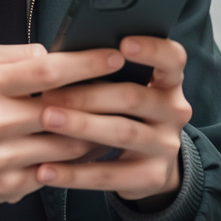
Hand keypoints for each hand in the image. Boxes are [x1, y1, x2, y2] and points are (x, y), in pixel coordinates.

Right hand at [0, 43, 125, 220]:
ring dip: (98, 130)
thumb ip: (16, 55)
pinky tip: (95, 144)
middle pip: (65, 110)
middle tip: (130, 87)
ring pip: (69, 143)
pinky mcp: (10, 186)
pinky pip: (58, 170)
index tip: (115, 55)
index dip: (86, 63)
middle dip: (102, 98)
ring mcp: (3, 158)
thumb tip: (54, 54)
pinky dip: (80, 158)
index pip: (47, 71)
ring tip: (119, 115)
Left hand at [34, 35, 191, 208]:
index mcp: (170, 82)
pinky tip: (46, 170)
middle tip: (50, 93)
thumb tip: (66, 58)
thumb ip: (112, 74)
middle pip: (133, 96)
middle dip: (88, 94)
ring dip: (80, 126)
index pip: (173, 59)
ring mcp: (165, 145)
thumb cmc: (127, 114)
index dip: (152, 49)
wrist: (150, 166)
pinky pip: (109, 175)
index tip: (123, 44)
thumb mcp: (132, 91)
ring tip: (46, 119)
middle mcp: (174, 111)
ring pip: (121, 132)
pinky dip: (75, 173)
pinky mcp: (151, 176)